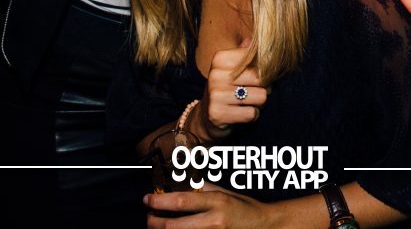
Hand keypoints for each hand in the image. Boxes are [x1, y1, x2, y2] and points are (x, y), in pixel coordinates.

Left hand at [146, 186, 273, 228]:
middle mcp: (214, 222)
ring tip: (157, 225)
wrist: (263, 227)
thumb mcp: (224, 193)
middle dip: (154, 222)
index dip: (159, 202)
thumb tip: (177, 185)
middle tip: (148, 217)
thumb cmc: (243, 208)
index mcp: (216, 202)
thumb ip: (202, 189)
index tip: (147, 199)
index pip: (181, 201)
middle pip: (173, 227)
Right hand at [196, 41, 268, 140]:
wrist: (207, 118)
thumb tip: (257, 38)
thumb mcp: (232, 69)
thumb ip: (245, 55)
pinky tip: (241, 113)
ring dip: (259, 103)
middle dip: (264, 88)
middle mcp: (215, 74)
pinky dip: (252, 116)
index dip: (264, 70)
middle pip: (261, 78)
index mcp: (220, 58)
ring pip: (260, 96)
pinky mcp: (217, 114)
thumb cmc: (226, 89)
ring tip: (247, 103)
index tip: (255, 76)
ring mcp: (215, 94)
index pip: (257, 58)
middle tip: (253, 92)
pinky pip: (251, 113)